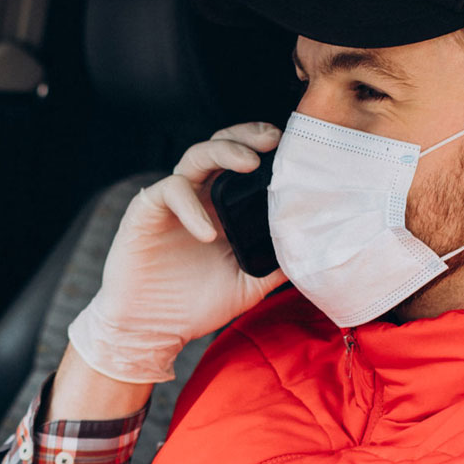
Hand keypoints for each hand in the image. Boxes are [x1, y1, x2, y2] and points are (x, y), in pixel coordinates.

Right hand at [67, 122, 287, 383]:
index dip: (266, 149)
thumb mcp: (249, 284)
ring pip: (196, 155)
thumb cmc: (195, 306)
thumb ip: (277, 264)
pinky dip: (193, 208)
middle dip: (247, 135)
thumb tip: (317, 249)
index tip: (294, 151)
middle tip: (272, 140)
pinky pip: (171, 191)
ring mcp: (173, 201)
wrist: (151, 329)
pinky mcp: (147, 210)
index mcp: (224, 207)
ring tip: (249, 164)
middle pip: (222, 145)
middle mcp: (200, 196)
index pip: (244, 162)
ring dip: (224, 152)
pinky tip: (208, 234)